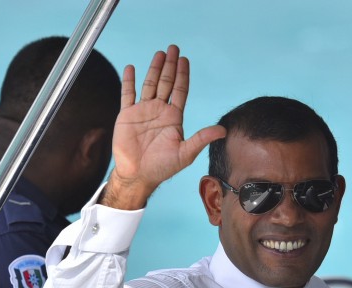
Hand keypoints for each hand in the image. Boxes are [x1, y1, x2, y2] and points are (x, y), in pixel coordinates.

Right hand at [101, 45, 225, 209]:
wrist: (138, 175)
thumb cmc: (162, 168)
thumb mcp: (185, 153)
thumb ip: (202, 139)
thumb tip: (223, 130)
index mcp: (174, 118)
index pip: (180, 91)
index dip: (183, 75)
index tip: (184, 60)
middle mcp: (159, 111)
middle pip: (166, 83)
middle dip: (170, 66)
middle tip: (173, 48)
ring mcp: (143, 112)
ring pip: (150, 84)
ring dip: (154, 69)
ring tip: (159, 54)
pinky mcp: (127, 115)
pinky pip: (128, 94)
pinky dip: (129, 81)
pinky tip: (132, 68)